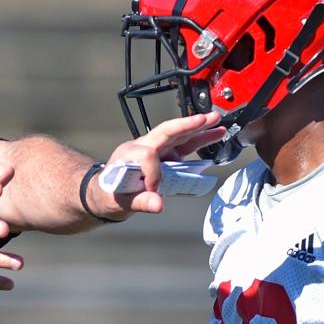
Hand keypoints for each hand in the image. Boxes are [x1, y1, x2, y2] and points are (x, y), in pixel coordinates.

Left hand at [91, 112, 226, 218]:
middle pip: (168, 132)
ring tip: (219, 123)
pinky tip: (215, 135)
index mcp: (129, 154)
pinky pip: (183, 145)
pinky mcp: (164, 156)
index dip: (154, 175)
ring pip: (179, 136)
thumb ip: (141, 203)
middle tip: (208, 119)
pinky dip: (199, 140)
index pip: (148, 156)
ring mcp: (155, 149)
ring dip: (199, 129)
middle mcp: (143, 146)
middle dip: (188, 125)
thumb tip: (158, 204)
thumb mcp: (121, 202)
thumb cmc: (109, 195)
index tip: (152, 192)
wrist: (104, 193)